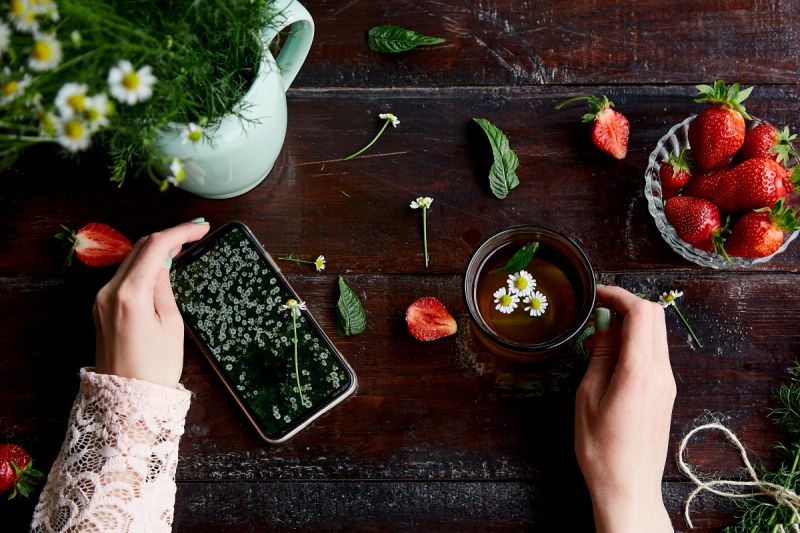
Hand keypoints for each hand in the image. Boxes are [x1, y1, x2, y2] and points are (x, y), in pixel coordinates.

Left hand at [93, 221, 209, 388]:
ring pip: (130, 260)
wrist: (127, 400)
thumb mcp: (171, 324)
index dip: (180, 231)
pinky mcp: (101, 308)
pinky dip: (143, 265)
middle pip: (139, 248)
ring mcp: (101, 300)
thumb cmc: (154, 368)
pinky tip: (161, 267)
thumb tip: (163, 264)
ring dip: (155, 250)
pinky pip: (123, 276)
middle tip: (195, 233)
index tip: (200, 228)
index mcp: (129, 295)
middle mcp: (109, 292)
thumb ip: (164, 287)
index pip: (155, 247)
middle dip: (167, 236)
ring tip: (182, 247)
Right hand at [575, 286, 675, 532]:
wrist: (627, 486)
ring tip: (598, 336)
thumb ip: (600, 354)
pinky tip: (611, 356)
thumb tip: (603, 324)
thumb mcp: (588, 396)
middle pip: (655, 316)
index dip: (618, 295)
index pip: (641, 312)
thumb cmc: (601, 448)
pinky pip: (655, 354)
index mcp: (640, 371)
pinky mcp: (666, 393)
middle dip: (627, 304)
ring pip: (656, 333)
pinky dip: (636, 343)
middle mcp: (661, 373)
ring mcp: (667, 383)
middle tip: (597, 310)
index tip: (596, 295)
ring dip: (631, 324)